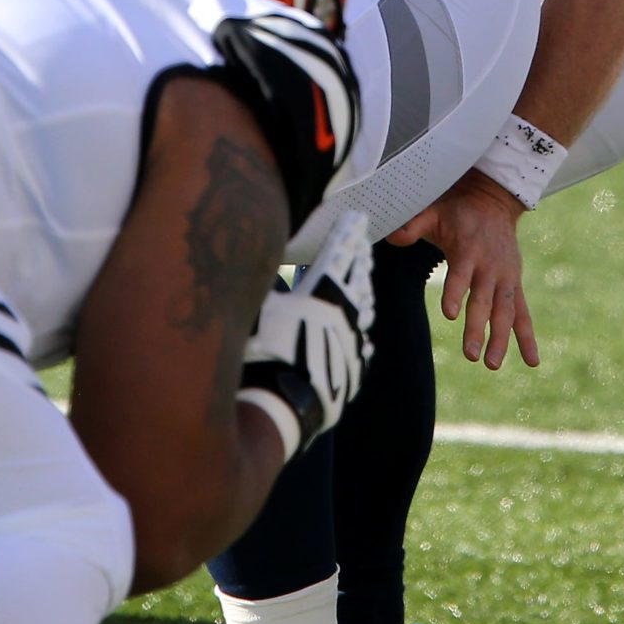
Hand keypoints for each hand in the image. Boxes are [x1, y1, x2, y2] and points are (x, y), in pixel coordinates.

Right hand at [238, 209, 375, 456]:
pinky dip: (360, 336)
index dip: (348, 233)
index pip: (339, 254)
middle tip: (361, 245)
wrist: (279, 405)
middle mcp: (344, 315)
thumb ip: (269, 284)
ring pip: (363, 312)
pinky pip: (361, 348)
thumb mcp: (260, 306)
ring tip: (364, 282)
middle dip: (359, 259)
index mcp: (323, 293)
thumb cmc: (261, 351)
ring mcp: (352, 345)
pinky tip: (363, 337)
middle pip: (357, 279)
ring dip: (362, 293)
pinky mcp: (352, 372)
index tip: (357, 218)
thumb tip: (264, 262)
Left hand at [389, 169, 537, 369]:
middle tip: (469, 355)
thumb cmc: (457, 212)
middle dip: (477, 328)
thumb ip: (413, 225)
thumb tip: (391, 234)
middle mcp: (490, 267)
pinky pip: (523, 314)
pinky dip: (528, 337)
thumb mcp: (433, 212)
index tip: (450, 314)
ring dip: (501, 339)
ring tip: (492, 365)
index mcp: (468, 250)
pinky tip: (532, 362)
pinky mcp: (515, 285)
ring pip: (506, 312)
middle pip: (484, 301)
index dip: (455, 293)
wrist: (494, 202)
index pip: (460, 275)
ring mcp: (506, 278)